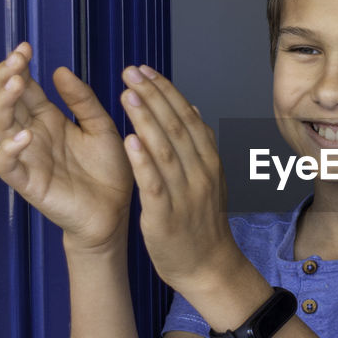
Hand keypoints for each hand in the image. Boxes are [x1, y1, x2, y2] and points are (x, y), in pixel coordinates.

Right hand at [0, 43, 132, 250]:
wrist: (115, 212)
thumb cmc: (108, 170)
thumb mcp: (101, 126)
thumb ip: (82, 100)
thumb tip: (59, 71)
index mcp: (48, 118)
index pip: (24, 87)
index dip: (19, 67)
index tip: (25, 47)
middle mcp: (33, 134)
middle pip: (6, 101)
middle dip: (5, 78)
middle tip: (16, 59)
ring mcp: (27, 157)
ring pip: (0, 127)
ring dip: (3, 104)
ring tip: (15, 84)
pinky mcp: (28, 183)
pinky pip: (7, 165)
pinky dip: (10, 150)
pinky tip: (24, 136)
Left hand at [119, 65, 244, 294]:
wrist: (209, 267)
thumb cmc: (203, 224)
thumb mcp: (209, 180)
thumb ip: (200, 145)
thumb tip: (193, 108)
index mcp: (209, 161)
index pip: (187, 117)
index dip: (166, 91)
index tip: (145, 70)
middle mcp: (200, 173)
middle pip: (177, 126)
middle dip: (153, 96)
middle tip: (131, 72)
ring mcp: (185, 194)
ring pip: (166, 150)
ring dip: (147, 120)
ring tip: (128, 94)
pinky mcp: (167, 216)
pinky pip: (155, 184)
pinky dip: (143, 161)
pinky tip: (129, 141)